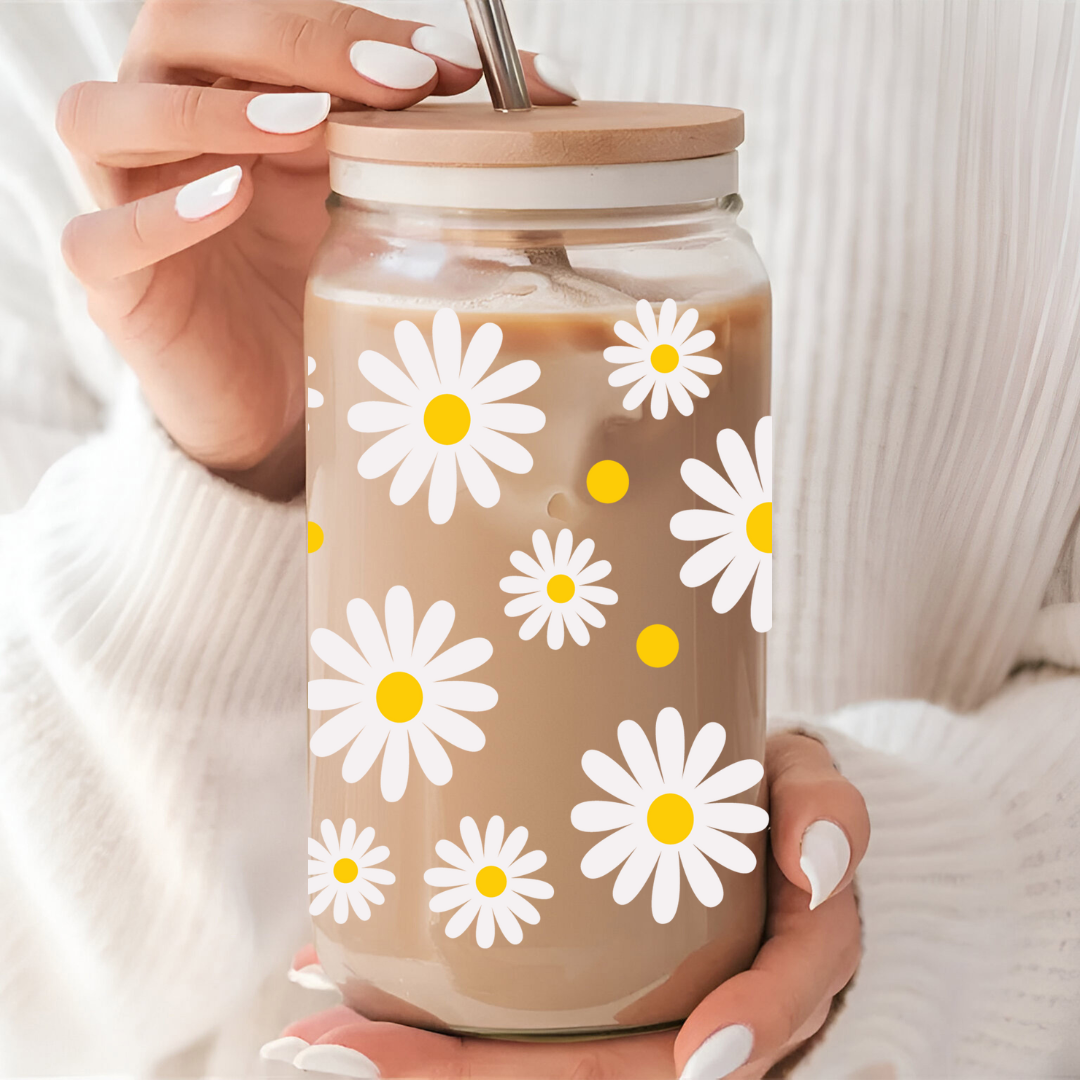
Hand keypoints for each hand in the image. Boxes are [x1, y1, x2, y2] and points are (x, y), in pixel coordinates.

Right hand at [56, 0, 575, 499]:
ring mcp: (127, 206)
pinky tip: (231, 201)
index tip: (450, 64)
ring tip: (306, 125)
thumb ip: (416, 145)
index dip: (352, 29)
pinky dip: (161, 214)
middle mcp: (168, 136)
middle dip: (293, 41)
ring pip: (103, 112)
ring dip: (209, 107)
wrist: (271, 406)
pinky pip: (100, 237)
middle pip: (179, 31)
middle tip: (396, 81)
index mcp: (233, 103)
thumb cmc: (315, 299)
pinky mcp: (114, 287)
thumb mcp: (368, 208)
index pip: (267, 24)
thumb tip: (547, 90)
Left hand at [266, 732, 868, 1078]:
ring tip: (313, 1034)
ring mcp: (629, 1009)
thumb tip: (816, 859)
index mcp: (771, 988)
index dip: (712, 1049)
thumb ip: (832, 816)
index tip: (696, 1057)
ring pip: (533, 1064)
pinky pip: (506, 1021)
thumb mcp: (818, 794)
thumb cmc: (785, 804)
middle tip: (336, 1049)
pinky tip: (343, 981)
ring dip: (422, 1063)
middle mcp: (693, 1020)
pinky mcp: (581, 984)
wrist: (758, 818)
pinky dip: (429, 1019)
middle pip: (594, 1078)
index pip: (744, 1042)